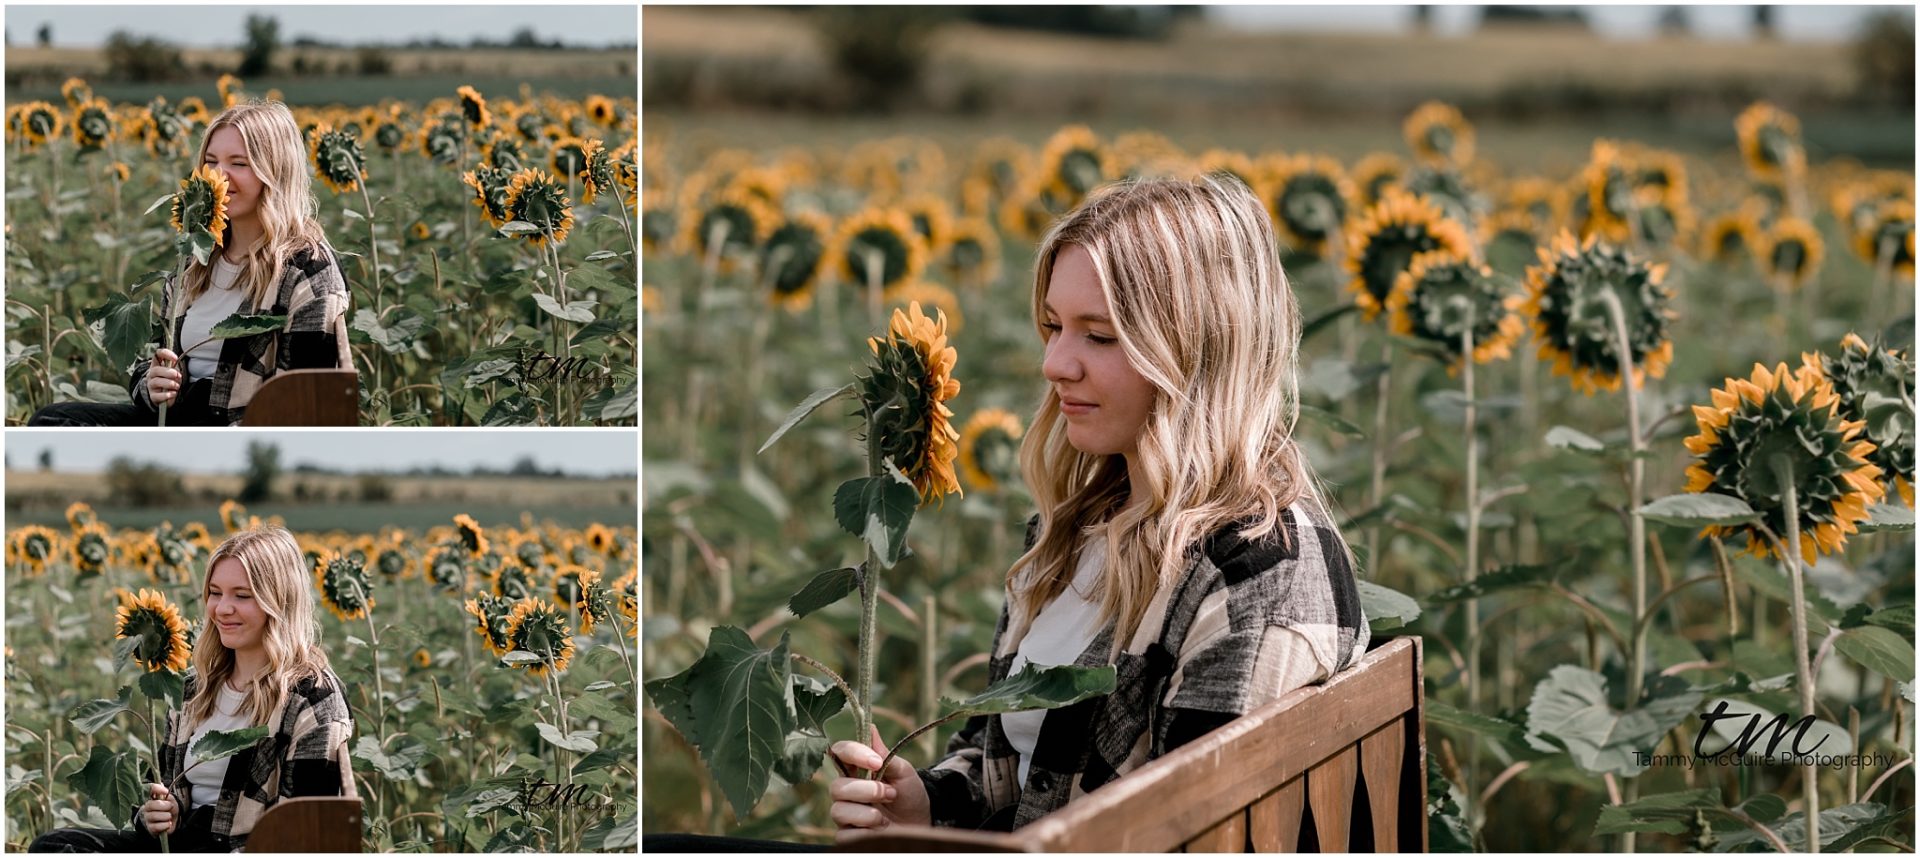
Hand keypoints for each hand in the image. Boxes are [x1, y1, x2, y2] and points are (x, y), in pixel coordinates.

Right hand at [140, 783, 176, 834]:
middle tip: (170, 807)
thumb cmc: (169, 810)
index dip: (156, 789)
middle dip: (164, 806)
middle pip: (150, 804)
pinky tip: (168, 824)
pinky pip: (156, 826)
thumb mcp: (170, 800)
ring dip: (166, 816)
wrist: (171, 822)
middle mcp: (146, 808)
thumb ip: (166, 795)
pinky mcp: (150, 828)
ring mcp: (147, 818)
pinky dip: (165, 825)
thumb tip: (163, 790)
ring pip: (153, 816)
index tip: (165, 791)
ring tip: (169, 816)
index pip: (149, 790)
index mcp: (151, 798)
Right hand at [147, 349, 181, 404]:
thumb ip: (175, 368)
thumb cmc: (170, 380)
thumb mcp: (173, 372)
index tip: (175, 358)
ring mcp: (151, 385)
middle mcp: (152, 374)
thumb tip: (177, 369)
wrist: (163, 396)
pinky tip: (173, 394)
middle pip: (155, 370)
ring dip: (169, 383)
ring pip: (156, 382)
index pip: (157, 355)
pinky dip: (166, 395)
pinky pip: (157, 395)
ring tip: (177, 386)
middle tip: (177, 375)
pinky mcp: (153, 396)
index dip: (165, 354)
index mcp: (157, 365)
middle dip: (168, 372)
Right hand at [828, 724, 929, 841]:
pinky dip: (864, 833)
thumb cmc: (910, 795)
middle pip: (836, 787)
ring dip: (867, 814)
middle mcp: (846, 791)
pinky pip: (844, 835)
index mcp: (856, 770)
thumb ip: (886, 754)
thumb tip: (871, 728)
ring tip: (885, 817)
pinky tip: (879, 831)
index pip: (839, 753)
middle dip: (866, 790)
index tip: (877, 761)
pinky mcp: (848, 835)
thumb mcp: (903, 772)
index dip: (853, 754)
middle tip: (890, 793)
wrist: (921, 823)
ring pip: (838, 811)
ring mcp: (845, 814)